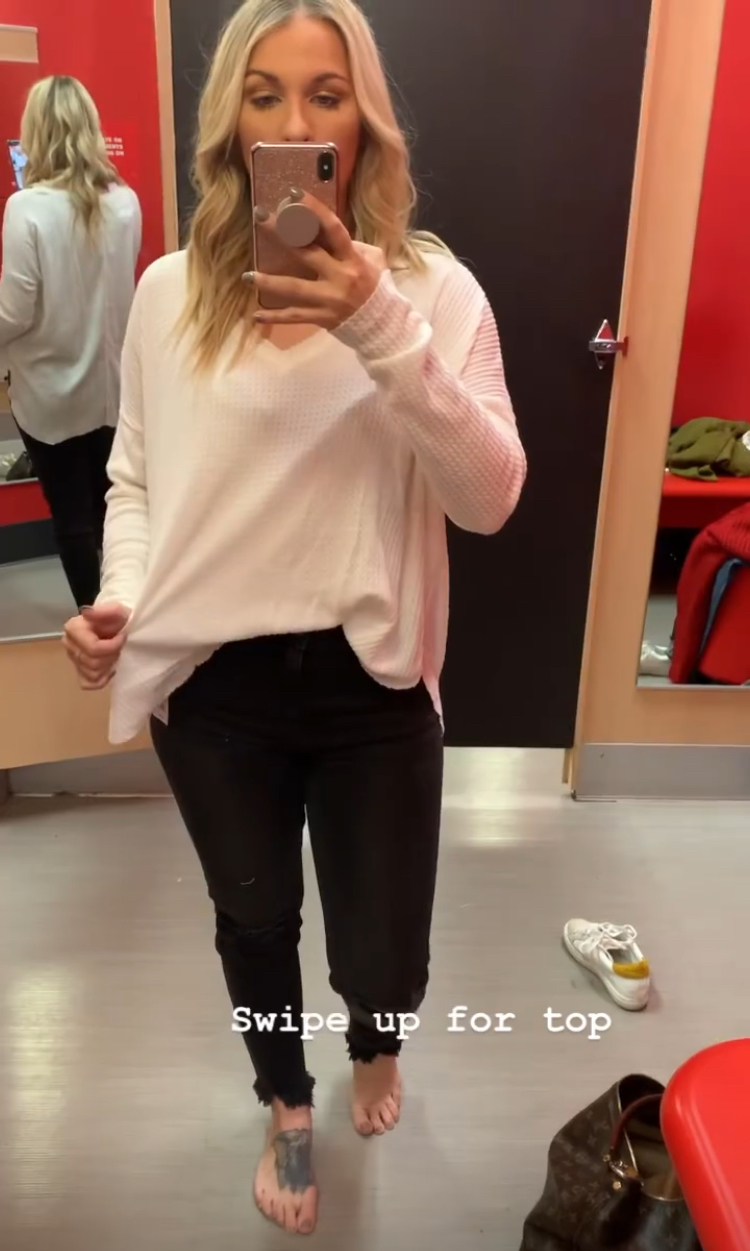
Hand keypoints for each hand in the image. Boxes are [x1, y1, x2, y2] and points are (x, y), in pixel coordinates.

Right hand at [64, 603, 129, 690]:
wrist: (115, 625)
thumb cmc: (116, 618)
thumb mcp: (118, 611)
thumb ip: (106, 611)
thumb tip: (87, 612)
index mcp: (73, 629)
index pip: (93, 649)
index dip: (112, 646)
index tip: (123, 636)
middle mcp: (69, 645)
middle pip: (93, 663)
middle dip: (111, 656)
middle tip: (120, 646)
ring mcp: (73, 660)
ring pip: (92, 674)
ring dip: (108, 666)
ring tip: (115, 654)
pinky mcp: (79, 672)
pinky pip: (88, 684)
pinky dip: (102, 679)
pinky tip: (110, 668)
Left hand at [248, 193, 385, 327]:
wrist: (382, 325)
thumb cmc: (376, 287)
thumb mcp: (373, 261)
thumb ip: (352, 245)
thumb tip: (327, 230)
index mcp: (352, 259)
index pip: (333, 229)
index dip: (314, 210)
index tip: (294, 194)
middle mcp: (339, 277)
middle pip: (306, 253)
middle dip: (281, 233)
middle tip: (259, 217)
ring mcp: (328, 300)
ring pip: (294, 289)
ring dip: (269, 282)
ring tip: (247, 276)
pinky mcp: (321, 317)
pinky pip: (294, 317)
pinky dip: (275, 317)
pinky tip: (255, 316)